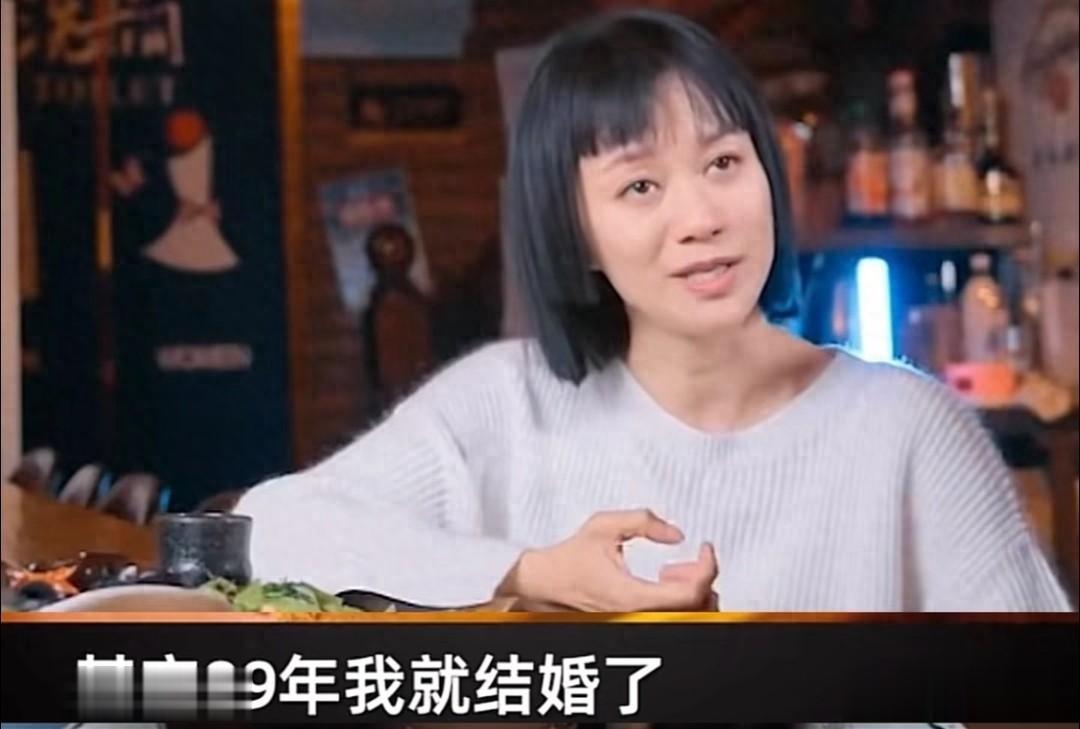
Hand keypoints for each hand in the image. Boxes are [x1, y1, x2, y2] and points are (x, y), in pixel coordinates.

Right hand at [498, 509, 717, 611]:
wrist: (546, 585)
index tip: (705, 547)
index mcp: (634, 596)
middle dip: (702, 579)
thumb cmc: (569, 559)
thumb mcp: (604, 526)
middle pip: (697, 610)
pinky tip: (664, 580)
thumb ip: (643, 521)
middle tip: (691, 557)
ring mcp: (638, 622)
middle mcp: (639, 616)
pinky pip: (672, 618)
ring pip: (688, 618)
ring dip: (692, 591)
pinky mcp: (636, 622)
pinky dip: (680, 600)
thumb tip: (675, 533)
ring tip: (672, 570)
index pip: (691, 593)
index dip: (708, 567)